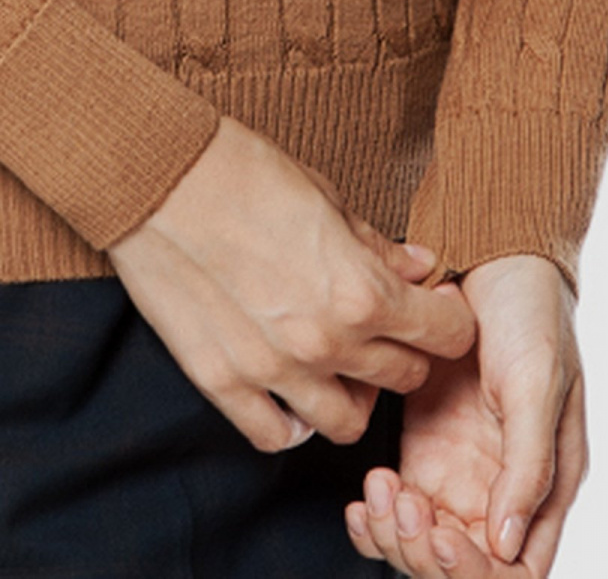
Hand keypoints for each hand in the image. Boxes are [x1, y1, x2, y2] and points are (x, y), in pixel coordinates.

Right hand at [104, 116, 477, 453]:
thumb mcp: (327, 197)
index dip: (449, 318)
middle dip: (405, 351)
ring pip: (347, 423)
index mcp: (360, 290)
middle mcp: (325, 343)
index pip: (446, 335)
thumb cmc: (243, 171)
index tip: (436, 306)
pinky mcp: (222, 383)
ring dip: (353, 393)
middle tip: (386, 325)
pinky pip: (276, 435)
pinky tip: (289, 389)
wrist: (158, 175)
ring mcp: (272, 371)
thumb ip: (377, 247)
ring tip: (338, 362)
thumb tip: (420, 267)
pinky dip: (291, 420)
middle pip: (404, 379)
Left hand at [344, 253, 585, 574]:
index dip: (474, 571)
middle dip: (424, 552)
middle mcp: (502, 491)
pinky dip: (376, 517)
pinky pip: (397, 509)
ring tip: (381, 486)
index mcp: (546, 486)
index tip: (441, 535)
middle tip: (402, 501)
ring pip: (423, 545)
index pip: (516, 572)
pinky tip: (364, 496)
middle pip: (461, 566)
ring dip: (396, 534)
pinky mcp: (425, 451)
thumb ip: (528, 464)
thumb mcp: (538, 382)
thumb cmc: (531, 312)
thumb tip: (507, 545)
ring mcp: (460, 475)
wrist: (490, 253)